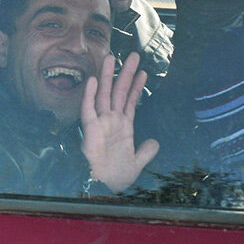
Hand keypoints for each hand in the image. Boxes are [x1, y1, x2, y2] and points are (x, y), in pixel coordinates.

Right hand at [80, 52, 159, 192]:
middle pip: (119, 92)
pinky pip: (88, 109)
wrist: (103, 189)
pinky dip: (89, 95)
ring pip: (104, 95)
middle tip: (133, 55)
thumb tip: (155, 142)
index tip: (144, 71)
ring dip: (107, 76)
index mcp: (123, 127)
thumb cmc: (116, 177)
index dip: (137, 87)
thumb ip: (146, 152)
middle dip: (126, 73)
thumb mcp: (137, 163)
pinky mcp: (89, 130)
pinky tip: (92, 80)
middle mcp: (111, 121)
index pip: (130, 101)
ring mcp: (100, 123)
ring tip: (112, 57)